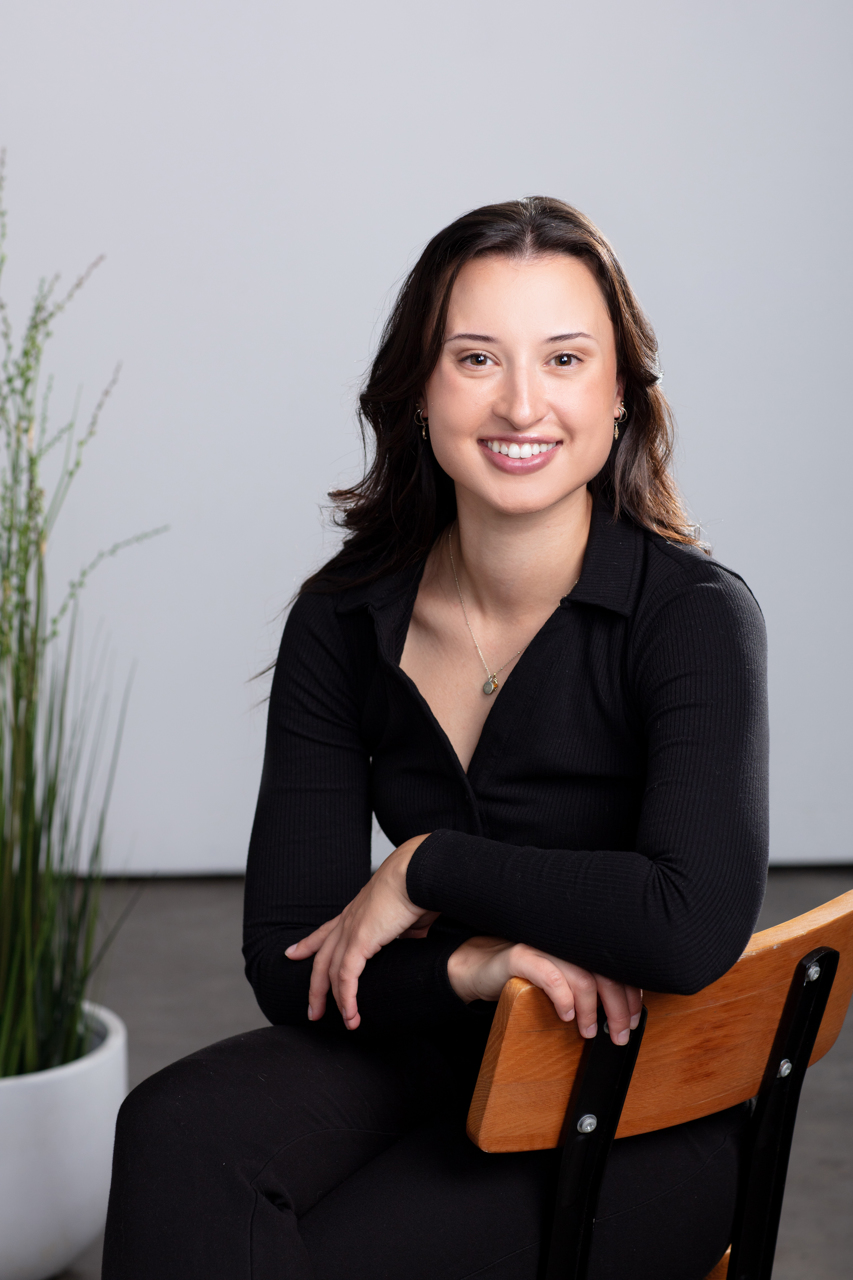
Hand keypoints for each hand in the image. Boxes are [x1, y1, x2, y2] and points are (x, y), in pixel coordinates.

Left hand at [284, 835, 435, 1029]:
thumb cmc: (418, 887)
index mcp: (357, 912)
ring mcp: (350, 930)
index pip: (325, 931)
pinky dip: (347, 998)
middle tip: (312, 1010)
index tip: (293, 954)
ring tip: (344, 1023)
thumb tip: (414, 940)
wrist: (418, 872)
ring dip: (333, 1001)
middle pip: (321, 958)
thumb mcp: (407, 916)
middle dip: (314, 987)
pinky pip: (346, 977)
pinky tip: (351, 1015)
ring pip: (330, 972)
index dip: (308, 944)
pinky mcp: (359, 941)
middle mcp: (348, 921)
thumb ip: (405, 932)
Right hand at [447, 936, 641, 1045]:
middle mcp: (567, 941)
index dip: (630, 996)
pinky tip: (566, 1015)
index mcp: (581, 945)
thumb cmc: (527, 975)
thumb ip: (588, 987)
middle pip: (604, 973)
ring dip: (591, 1009)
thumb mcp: (563, 980)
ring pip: (581, 975)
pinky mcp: (521, 955)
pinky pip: (549, 974)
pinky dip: (562, 997)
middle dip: (618, 1008)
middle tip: (620, 1034)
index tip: (635, 1021)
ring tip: (589, 1030)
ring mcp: (544, 946)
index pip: (616, 968)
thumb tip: (623, 1016)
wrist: (482, 967)